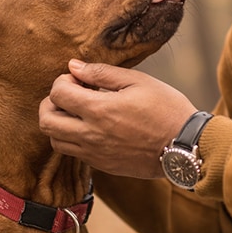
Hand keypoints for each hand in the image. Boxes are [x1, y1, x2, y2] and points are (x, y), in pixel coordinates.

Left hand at [39, 59, 197, 178]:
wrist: (185, 147)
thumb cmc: (166, 109)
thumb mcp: (137, 81)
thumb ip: (101, 73)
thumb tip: (74, 66)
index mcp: (98, 110)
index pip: (57, 93)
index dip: (63, 80)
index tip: (80, 78)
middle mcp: (90, 135)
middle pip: (46, 121)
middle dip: (51, 103)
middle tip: (70, 95)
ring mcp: (95, 154)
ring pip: (55, 141)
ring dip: (59, 123)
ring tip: (79, 112)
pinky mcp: (102, 165)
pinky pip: (73, 153)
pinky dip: (72, 139)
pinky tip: (91, 128)